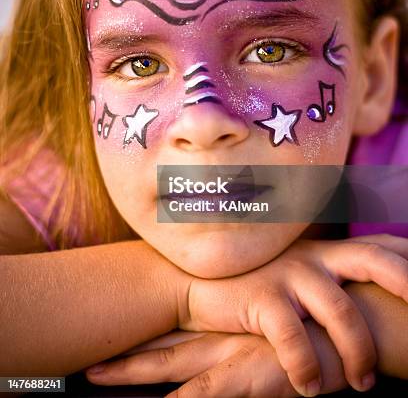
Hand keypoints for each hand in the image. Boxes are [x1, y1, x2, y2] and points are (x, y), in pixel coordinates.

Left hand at [85, 327, 348, 396]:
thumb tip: (245, 330)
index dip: (141, 335)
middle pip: (161, 346)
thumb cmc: (317, 322)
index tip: (111, 334)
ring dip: (133, 372)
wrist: (352, 318)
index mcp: (226, 322)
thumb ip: (256, 325)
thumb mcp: (280, 320)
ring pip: (169, 365)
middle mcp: (220, 334)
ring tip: (95, 378)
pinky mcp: (248, 374)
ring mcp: (230, 353)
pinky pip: (205, 394)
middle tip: (86, 364)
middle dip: (124, 357)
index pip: (174, 329)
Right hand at [182, 234, 407, 395]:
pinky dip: (305, 367)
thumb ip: (328, 281)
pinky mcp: (262, 296)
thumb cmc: (257, 285)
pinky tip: (308, 388)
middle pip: (373, 259)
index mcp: (327, 251)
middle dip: (406, 282)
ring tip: (362, 385)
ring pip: (340, 309)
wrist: (201, 284)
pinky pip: (293, 338)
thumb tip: (365, 302)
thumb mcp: (296, 275)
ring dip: (358, 352)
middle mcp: (314, 255)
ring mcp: (289, 274)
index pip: (379, 244)